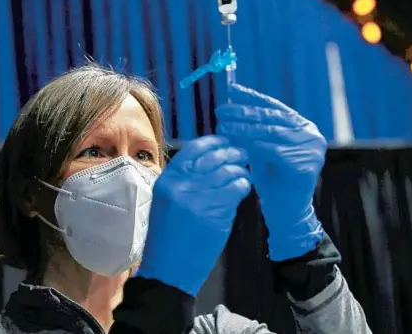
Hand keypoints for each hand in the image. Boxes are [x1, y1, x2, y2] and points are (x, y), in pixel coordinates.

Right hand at [137, 135, 251, 295]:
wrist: (167, 269)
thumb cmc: (167, 235)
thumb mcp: (166, 201)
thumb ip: (184, 180)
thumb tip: (210, 161)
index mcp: (167, 180)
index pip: (193, 149)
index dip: (213, 142)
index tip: (224, 142)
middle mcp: (182, 185)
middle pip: (214, 157)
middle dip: (232, 153)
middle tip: (241, 155)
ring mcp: (199, 198)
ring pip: (228, 172)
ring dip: (240, 170)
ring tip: (243, 174)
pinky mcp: (215, 213)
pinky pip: (236, 189)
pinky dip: (243, 185)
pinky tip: (244, 188)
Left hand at [216, 84, 326, 260]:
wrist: (286, 212)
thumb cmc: (272, 180)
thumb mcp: (262, 149)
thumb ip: (254, 129)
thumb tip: (233, 105)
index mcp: (302, 126)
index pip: (274, 107)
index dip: (252, 98)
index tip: (231, 90)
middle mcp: (311, 134)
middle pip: (271, 118)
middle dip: (243, 112)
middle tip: (221, 110)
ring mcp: (312, 149)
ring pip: (271, 132)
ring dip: (243, 127)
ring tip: (222, 125)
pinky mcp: (306, 164)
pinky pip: (273, 150)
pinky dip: (252, 145)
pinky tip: (235, 142)